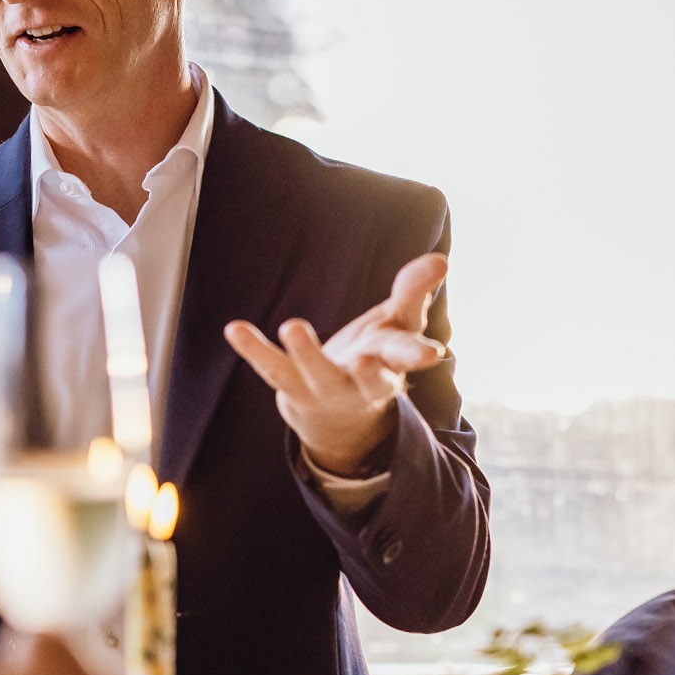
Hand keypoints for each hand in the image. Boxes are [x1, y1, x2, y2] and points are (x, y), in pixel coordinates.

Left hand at [224, 252, 449, 476]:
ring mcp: (322, 388)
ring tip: (293, 326)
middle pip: (366, 379)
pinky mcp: (290, 386)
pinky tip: (234, 328)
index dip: (417, 354)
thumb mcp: (397, 325)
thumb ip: (414, 292)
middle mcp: (359, 383)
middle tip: (364, 359)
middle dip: (367, 372)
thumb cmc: (375, 356)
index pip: (406, 357)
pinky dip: (253, 349)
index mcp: (389, 364)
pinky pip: (270, 369)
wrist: (337, 414)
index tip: (431, 353)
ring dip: (306, 354)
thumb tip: (440, 260)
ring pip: (315, 376)